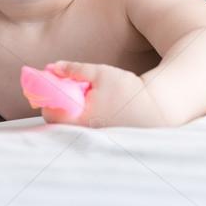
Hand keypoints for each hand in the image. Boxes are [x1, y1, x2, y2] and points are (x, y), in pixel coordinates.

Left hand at [39, 61, 171, 127]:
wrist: (159, 108)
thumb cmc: (129, 90)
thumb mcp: (101, 73)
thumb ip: (74, 70)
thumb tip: (53, 67)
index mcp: (81, 119)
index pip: (50, 113)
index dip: (46, 99)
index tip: (49, 86)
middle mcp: (85, 133)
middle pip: (59, 120)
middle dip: (59, 103)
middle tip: (64, 88)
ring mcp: (94, 138)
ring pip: (71, 124)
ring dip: (71, 110)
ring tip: (83, 96)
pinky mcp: (104, 139)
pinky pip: (84, 128)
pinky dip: (83, 116)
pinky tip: (94, 105)